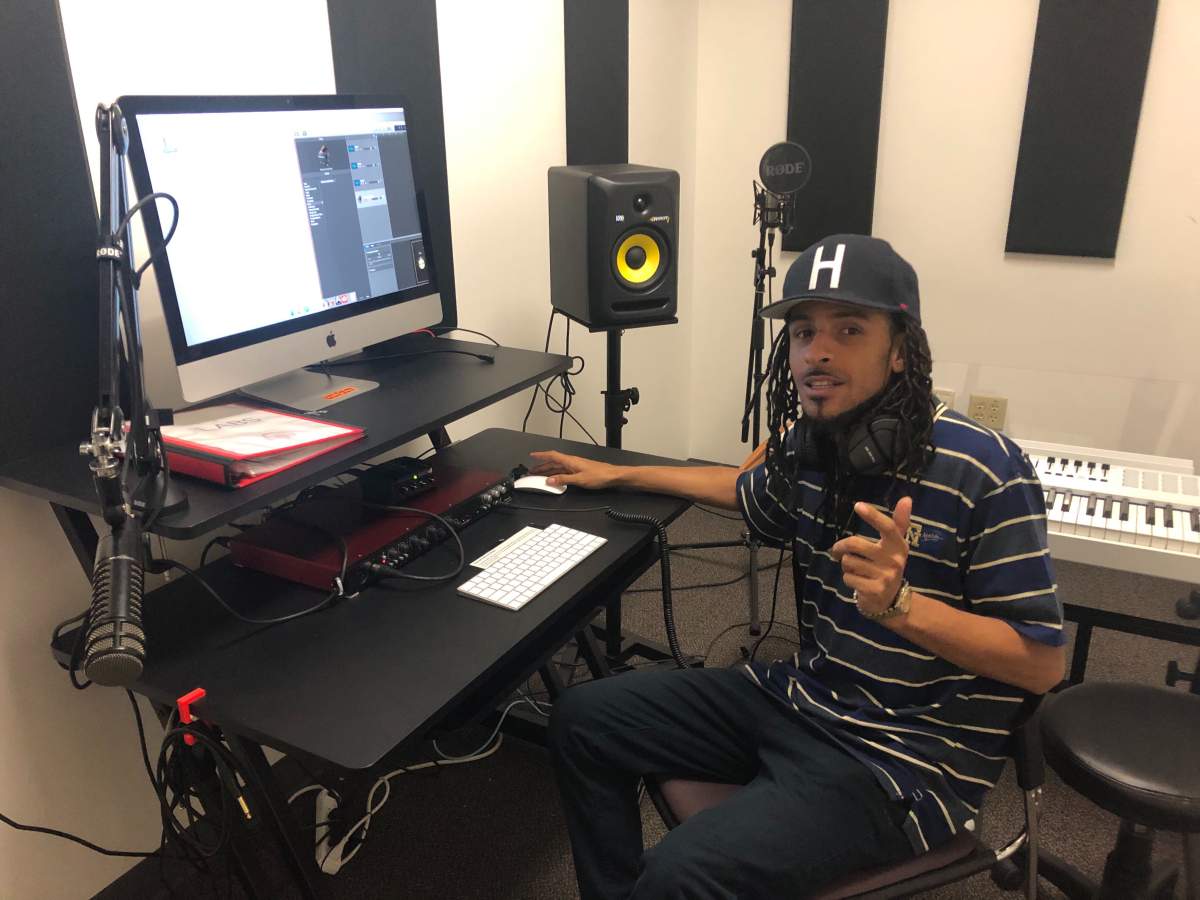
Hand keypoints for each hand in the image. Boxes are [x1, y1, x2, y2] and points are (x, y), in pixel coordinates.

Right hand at [528, 450, 621, 489]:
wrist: (612, 476)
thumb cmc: (599, 475)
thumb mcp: (579, 479)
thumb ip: (563, 480)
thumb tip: (550, 480)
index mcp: (570, 461)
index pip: (552, 455)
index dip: (541, 455)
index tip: (532, 455)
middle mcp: (572, 462)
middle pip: (553, 462)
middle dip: (542, 466)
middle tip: (532, 470)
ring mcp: (575, 466)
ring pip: (558, 467)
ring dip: (548, 471)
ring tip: (540, 475)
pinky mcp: (579, 471)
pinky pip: (564, 471)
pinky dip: (557, 474)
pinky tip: (555, 479)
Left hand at [830, 496, 912, 616]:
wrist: (891, 599)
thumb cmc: (888, 565)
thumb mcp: (895, 545)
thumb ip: (899, 522)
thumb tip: (907, 498)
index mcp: (898, 546)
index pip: (888, 527)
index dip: (873, 515)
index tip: (858, 505)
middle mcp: (894, 560)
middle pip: (855, 544)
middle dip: (841, 546)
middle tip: (838, 550)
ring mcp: (885, 576)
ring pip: (848, 561)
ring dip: (846, 565)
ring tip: (856, 569)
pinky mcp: (874, 590)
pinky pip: (848, 577)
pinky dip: (848, 579)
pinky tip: (858, 582)